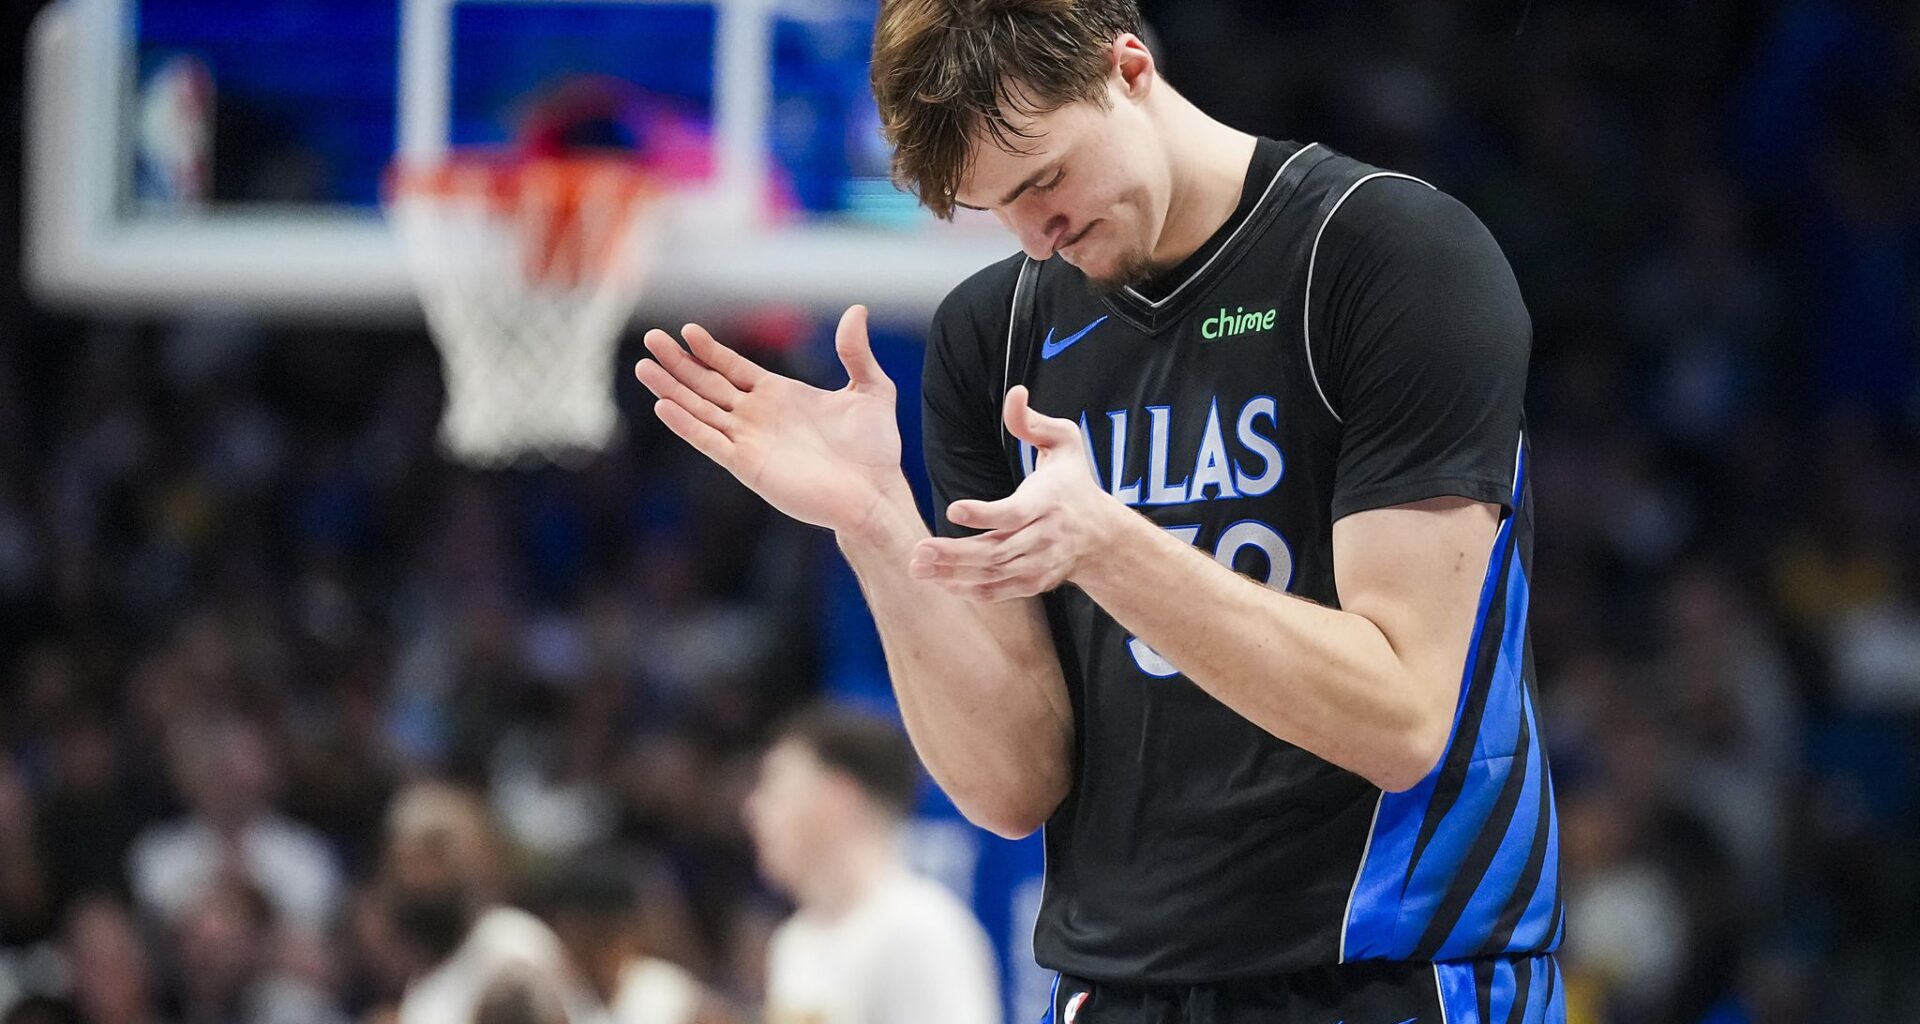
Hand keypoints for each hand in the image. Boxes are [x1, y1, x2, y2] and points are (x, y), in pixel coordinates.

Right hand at [634, 305, 904, 532]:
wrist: (875, 494)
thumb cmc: (875, 449)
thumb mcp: (872, 389)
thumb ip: (856, 352)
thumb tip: (856, 310)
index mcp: (780, 395)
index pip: (733, 368)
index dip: (709, 350)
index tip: (686, 331)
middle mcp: (758, 416)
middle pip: (707, 384)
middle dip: (678, 363)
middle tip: (650, 339)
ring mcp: (749, 440)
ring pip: (700, 409)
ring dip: (671, 390)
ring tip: (643, 368)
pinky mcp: (748, 465)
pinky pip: (710, 441)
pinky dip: (687, 425)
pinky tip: (664, 406)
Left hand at [909, 386, 1116, 600]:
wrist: (1102, 536)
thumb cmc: (1075, 481)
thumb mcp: (1065, 441)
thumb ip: (1034, 422)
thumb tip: (1015, 393)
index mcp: (1048, 502)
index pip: (1014, 513)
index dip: (984, 514)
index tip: (954, 509)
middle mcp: (1044, 537)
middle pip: (997, 551)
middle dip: (955, 553)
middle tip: (919, 551)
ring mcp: (1039, 564)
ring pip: (993, 574)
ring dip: (953, 573)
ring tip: (917, 567)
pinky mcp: (1034, 582)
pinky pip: (999, 591)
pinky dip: (971, 591)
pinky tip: (942, 583)